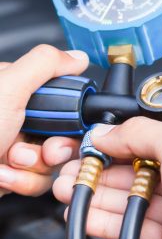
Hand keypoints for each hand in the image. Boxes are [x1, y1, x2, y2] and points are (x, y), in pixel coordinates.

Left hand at [0, 45, 88, 195]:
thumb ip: (45, 65)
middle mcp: (15, 118)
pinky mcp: (11, 174)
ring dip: (35, 166)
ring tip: (8, 162)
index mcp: (14, 91)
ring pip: (53, 160)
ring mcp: (13, 147)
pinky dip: (23, 181)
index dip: (71, 116)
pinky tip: (3, 175)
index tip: (65, 125)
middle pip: (63, 132)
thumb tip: (76, 57)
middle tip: (40, 149)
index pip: (63, 99)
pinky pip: (38, 180)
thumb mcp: (6, 90)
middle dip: (53, 146)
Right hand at [53, 117, 161, 238]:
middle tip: (81, 167)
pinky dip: (111, 222)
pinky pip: (140, 230)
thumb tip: (108, 132)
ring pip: (143, 203)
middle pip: (152, 174)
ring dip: (104, 195)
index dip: (135, 142)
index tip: (105, 143)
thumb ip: (141, 132)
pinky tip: (87, 215)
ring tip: (72, 189)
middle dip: (110, 170)